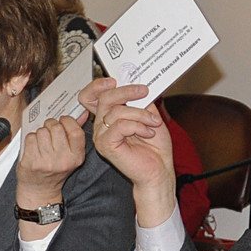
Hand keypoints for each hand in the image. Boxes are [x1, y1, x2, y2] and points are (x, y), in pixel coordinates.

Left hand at [17, 114, 85, 205]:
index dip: (68, 121)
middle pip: (56, 127)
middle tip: (50, 130)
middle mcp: (63, 160)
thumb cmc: (56, 170)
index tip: (63, 120)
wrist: (40, 189)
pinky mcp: (31, 162)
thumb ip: (76, 133)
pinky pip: (30, 138)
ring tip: (42, 141)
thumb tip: (82, 113)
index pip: (75, 131)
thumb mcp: (71, 154)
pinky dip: (31, 139)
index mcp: (76, 157)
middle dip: (51, 124)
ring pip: (41, 131)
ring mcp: (46, 162)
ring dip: (40, 132)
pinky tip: (34, 147)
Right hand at [78, 77, 173, 225]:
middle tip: (144, 91)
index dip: (98, 85)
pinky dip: (137, 126)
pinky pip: (119, 126)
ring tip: (153, 124)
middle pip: (105, 98)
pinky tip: (148, 133)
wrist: (159, 171)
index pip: (91, 96)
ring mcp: (101, 136)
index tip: (115, 79)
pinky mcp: (105, 145)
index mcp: (109, 117)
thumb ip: (141, 101)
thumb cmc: (155, 148)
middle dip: (127, 92)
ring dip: (140, 114)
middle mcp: (101, 126)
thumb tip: (138, 83)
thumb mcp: (150, 116)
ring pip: (116, 112)